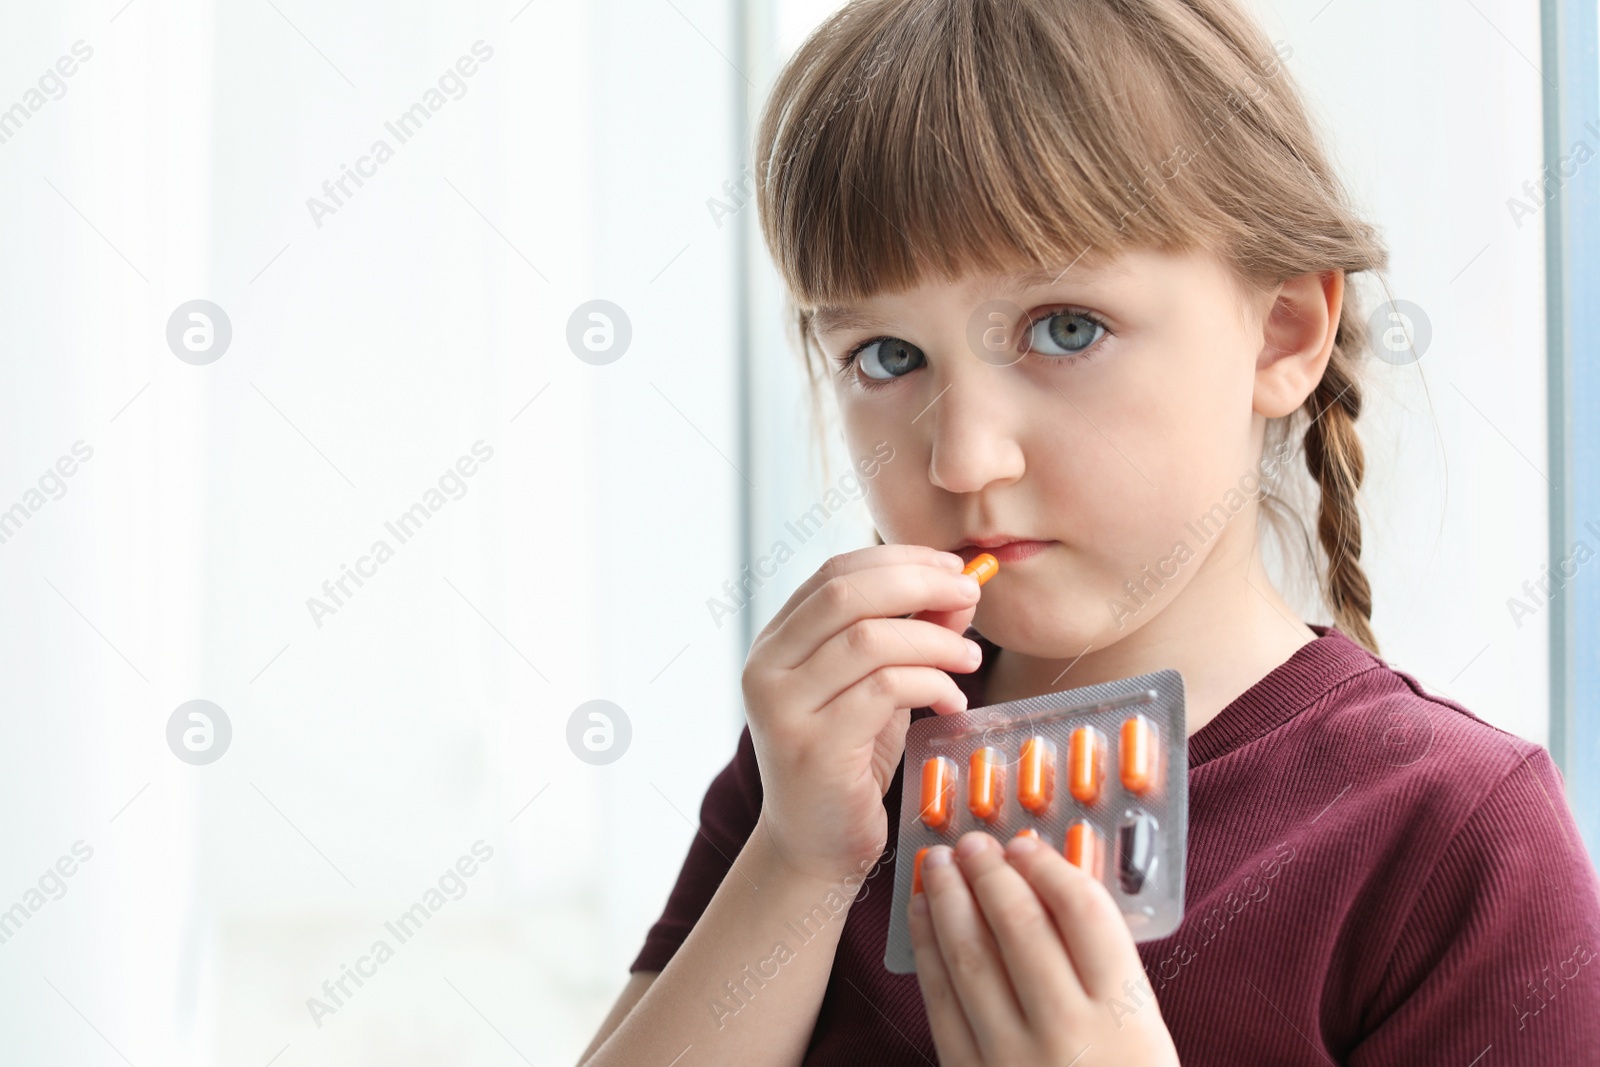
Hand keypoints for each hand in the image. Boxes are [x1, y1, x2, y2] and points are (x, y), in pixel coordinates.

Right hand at [743, 543, 985, 881]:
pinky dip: (931, 685)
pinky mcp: (812, 747)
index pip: (835, 572)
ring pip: (868, 640)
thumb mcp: (878, 687)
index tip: (953, 566)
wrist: (814, 847)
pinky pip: (883, 690)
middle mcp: (767, 667)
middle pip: (846, 593)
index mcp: (777, 642)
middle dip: (919, 584)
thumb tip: (959, 587)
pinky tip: (952, 704)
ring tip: (971, 660)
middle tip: (970, 594)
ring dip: (935, 641)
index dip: (899, 559)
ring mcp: (783, 707)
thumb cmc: (849, 761)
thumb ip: (909, 635)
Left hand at [909, 831, 1179, 1066]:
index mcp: (1126, 1013)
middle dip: (990, 874)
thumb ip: (1106, 968)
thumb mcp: (1143, 1031)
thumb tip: (1050, 888)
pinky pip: (941, 1003)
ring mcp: (1015, 1058)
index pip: (1084, 914)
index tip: (1027, 845)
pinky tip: (921, 919)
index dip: (1049, 867)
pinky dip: (928, 952)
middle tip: (971, 840)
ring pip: (971, 959)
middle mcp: (1070, 1030)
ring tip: (936, 864)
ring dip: (948, 902)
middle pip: (1020, 927)